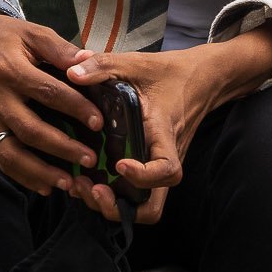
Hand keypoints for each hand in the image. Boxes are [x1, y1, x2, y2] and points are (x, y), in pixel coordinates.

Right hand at [0, 7, 104, 196]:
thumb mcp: (33, 33)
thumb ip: (61, 50)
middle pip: (29, 129)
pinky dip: (22, 176)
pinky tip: (44, 186)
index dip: (75, 108)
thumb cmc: (5, 35)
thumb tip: (91, 62)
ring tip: (68, 183)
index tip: (99, 123)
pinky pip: (0, 157)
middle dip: (62, 148)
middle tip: (90, 159)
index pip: (47, 92)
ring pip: (11, 152)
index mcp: (9, 69)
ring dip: (40, 171)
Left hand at [62, 31, 271, 224]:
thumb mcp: (135, 63)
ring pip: (141, 207)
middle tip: (92, 187)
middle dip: (118, 208)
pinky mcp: (150, 167)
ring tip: (83, 187)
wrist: (200, 79)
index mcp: (164, 134)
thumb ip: (103, 66)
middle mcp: (165, 158)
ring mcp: (158, 166)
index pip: (166, 170)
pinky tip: (86, 180)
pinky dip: (112, 197)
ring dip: (111, 207)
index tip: (118, 164)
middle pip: (151, 208)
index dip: (142, 176)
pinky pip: (135, 196)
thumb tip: (71, 71)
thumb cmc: (169, 72)